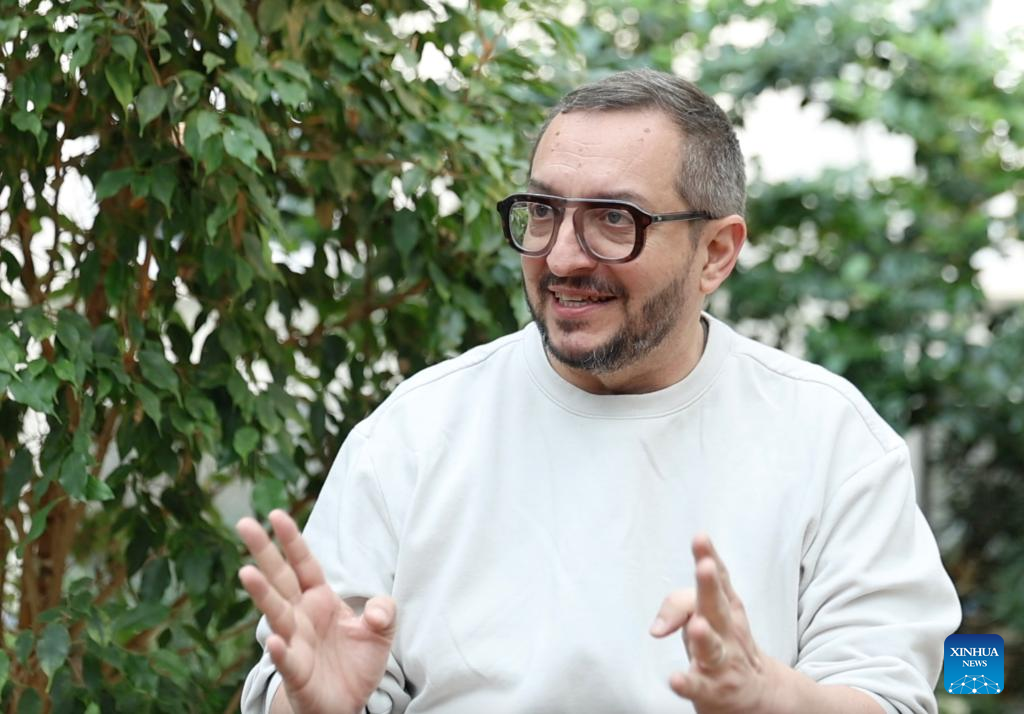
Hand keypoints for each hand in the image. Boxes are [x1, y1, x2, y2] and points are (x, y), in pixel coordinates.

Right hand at [237, 509, 396, 713]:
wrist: (347, 704)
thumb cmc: (356, 662)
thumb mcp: (382, 631)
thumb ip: (384, 611)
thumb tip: (375, 611)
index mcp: (320, 598)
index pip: (304, 564)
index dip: (292, 540)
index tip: (276, 515)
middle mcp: (302, 616)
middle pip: (280, 579)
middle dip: (263, 552)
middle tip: (244, 523)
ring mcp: (296, 642)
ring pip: (276, 614)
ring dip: (263, 594)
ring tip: (247, 573)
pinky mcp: (297, 672)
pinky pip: (287, 659)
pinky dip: (279, 650)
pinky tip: (273, 639)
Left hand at [649, 534, 780, 713]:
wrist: (760, 696)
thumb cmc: (725, 645)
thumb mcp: (708, 616)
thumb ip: (679, 604)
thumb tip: (656, 626)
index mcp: (727, 609)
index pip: (720, 579)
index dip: (709, 557)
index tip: (700, 537)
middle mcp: (727, 631)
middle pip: (718, 605)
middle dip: (710, 585)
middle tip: (704, 567)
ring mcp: (723, 661)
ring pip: (712, 647)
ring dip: (704, 636)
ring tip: (696, 626)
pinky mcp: (714, 690)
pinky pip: (700, 686)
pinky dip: (688, 682)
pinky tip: (675, 679)